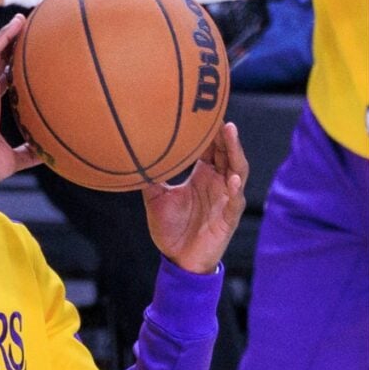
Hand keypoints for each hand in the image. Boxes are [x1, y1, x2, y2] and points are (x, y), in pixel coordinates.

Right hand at [0, 14, 40, 182]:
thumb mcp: (14, 158)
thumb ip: (30, 152)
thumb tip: (50, 154)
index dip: (11, 69)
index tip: (26, 60)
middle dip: (9, 46)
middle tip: (26, 31)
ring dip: (7, 34)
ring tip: (23, 20)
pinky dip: (4, 36)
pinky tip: (18, 23)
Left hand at [143, 122, 248, 273]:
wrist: (177, 259)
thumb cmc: (170, 228)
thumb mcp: (155, 199)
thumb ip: (150, 178)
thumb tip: (132, 157)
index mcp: (203, 176)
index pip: (211, 148)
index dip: (209, 130)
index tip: (203, 110)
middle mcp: (217, 183)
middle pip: (226, 153)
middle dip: (223, 134)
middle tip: (217, 113)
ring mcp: (226, 199)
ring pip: (236, 170)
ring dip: (234, 151)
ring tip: (229, 132)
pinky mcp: (228, 218)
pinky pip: (235, 201)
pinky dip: (235, 188)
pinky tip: (234, 178)